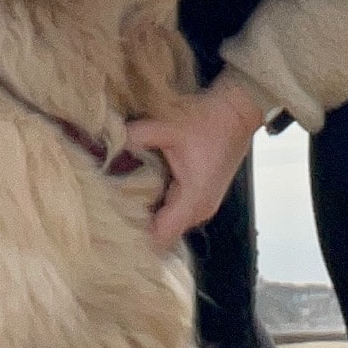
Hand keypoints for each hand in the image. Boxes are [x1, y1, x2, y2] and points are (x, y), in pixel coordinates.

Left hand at [126, 73, 268, 252]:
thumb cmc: (210, 120)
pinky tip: (141, 188)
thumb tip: (108, 143)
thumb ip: (136, 136)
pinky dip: (160, 203)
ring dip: (149, 213)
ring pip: (170, 222)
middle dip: (138, 223)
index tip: (111, 225)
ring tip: (120, 198)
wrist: (239, 111)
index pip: (161, 237)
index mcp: (193, 199)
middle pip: (163, 233)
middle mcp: (200, 209)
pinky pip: (177, 209)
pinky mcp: (204, 195)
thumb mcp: (169, 125)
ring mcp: (204, 204)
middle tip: (109, 209)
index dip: (136, 235)